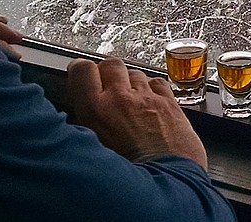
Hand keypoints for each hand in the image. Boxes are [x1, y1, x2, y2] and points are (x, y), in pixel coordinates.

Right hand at [66, 57, 208, 170]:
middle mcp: (122, 99)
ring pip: (135, 73)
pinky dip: (152, 88)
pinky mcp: (170, 104)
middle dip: (107, 71)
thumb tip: (81, 114)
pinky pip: (157, 83)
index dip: (80, 69)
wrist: (165, 186)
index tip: (81, 73)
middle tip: (107, 85)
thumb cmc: (127, 179)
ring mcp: (148, 99)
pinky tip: (151, 102)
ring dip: (130, 82)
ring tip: (130, 101)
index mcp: (96, 111)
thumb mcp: (92, 151)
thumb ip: (85, 125)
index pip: (83, 70)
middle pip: (111, 64)